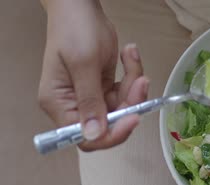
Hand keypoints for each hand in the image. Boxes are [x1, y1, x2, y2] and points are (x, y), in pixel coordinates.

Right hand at [38, 0, 148, 150]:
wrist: (81, 6)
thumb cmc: (75, 29)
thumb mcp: (84, 64)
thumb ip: (90, 101)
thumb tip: (93, 135)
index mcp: (59, 104)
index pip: (86, 137)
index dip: (112, 133)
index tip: (134, 117)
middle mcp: (73, 105)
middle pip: (110, 123)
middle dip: (129, 103)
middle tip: (140, 80)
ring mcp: (90, 96)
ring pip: (122, 107)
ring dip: (133, 85)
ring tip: (130, 56)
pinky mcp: (103, 87)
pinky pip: (125, 93)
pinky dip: (132, 76)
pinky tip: (128, 54)